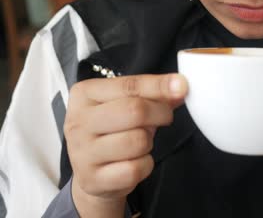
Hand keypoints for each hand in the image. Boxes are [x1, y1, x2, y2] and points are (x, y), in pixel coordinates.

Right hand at [64, 74, 187, 217]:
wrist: (92, 172)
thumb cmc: (112, 130)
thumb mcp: (125, 104)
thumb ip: (152, 93)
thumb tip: (180, 86)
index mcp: (84, 94)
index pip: (129, 85)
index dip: (160, 86)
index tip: (182, 87)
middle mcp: (78, 122)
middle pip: (135, 111)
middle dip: (160, 114)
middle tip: (164, 118)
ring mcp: (82, 153)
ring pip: (138, 141)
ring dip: (149, 142)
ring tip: (140, 142)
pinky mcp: (93, 179)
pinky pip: (136, 169)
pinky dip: (145, 165)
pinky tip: (136, 161)